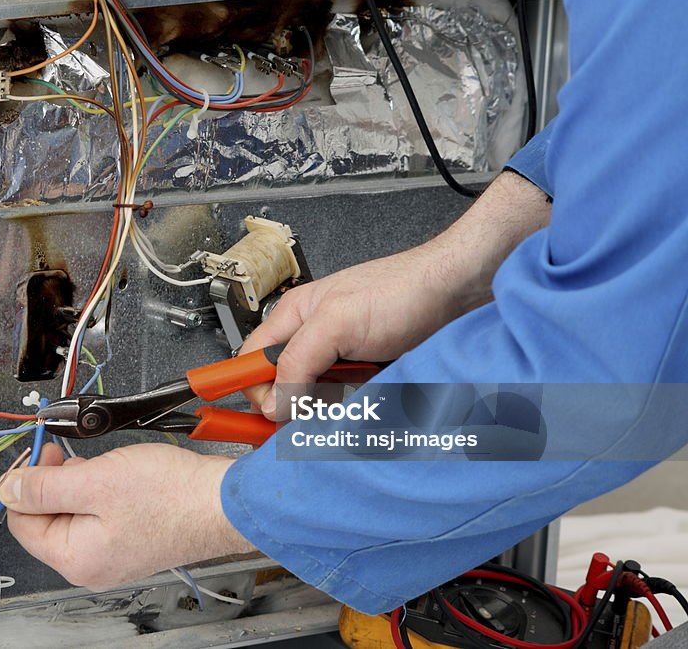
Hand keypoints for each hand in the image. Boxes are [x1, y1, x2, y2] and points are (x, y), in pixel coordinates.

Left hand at [0, 443, 253, 589]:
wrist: (221, 502)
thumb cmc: (169, 496)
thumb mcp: (95, 481)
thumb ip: (44, 487)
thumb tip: (9, 489)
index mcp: (76, 558)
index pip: (22, 522)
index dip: (23, 483)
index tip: (38, 453)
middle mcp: (91, 565)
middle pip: (47, 520)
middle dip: (51, 482)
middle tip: (67, 453)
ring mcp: (113, 556)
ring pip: (74, 515)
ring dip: (77, 484)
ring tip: (100, 465)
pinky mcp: (131, 542)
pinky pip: (98, 516)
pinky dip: (99, 492)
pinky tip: (115, 475)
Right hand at [241, 172, 551, 419]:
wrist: (459, 292)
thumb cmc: (403, 288)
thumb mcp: (337, 321)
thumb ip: (297, 361)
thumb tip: (273, 402)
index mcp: (294, 318)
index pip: (252, 363)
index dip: (253, 392)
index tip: (262, 419)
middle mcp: (315, 340)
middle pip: (285, 388)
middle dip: (296, 408)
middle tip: (309, 422)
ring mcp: (343, 360)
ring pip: (319, 402)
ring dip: (332, 412)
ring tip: (353, 405)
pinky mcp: (371, 377)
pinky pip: (352, 406)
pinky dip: (359, 412)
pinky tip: (372, 406)